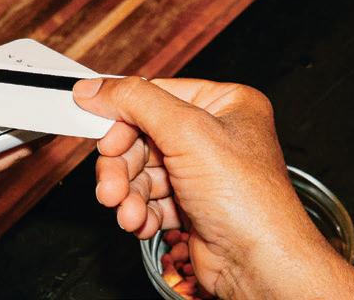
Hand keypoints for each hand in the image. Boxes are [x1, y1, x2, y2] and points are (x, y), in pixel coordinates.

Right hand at [73, 77, 353, 299]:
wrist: (259, 264)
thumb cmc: (249, 201)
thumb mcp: (187, 132)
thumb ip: (136, 102)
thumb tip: (95, 88)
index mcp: (226, 105)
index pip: (157, 96)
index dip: (123, 115)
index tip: (94, 126)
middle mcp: (215, 137)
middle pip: (143, 137)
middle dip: (122, 165)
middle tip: (111, 183)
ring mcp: (203, 174)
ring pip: (143, 172)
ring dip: (128, 193)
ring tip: (127, 210)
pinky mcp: (193, 207)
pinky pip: (152, 200)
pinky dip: (140, 212)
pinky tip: (141, 222)